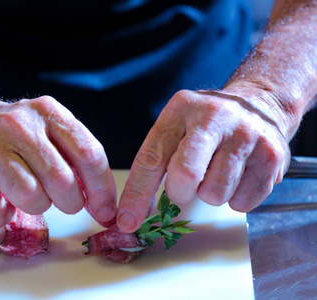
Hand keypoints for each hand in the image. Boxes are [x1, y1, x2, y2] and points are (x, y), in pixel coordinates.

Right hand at [0, 96, 116, 228]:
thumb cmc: (14, 136)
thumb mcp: (48, 131)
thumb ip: (77, 160)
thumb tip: (104, 207)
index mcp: (48, 111)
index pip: (89, 153)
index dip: (102, 190)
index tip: (106, 212)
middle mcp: (19, 124)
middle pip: (63, 182)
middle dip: (70, 203)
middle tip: (61, 201)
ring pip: (33, 200)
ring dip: (34, 206)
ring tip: (22, 189)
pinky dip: (1, 214)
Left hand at [117, 89, 290, 231]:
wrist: (259, 104)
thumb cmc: (207, 124)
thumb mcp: (177, 126)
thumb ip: (157, 160)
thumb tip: (134, 211)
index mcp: (182, 109)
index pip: (152, 158)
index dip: (137, 194)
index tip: (128, 221)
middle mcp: (214, 117)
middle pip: (185, 174)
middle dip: (179, 192)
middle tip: (185, 186)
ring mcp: (246, 134)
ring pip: (214, 194)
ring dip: (210, 194)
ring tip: (217, 171)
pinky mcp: (271, 156)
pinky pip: (242, 202)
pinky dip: (234, 197)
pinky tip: (238, 174)